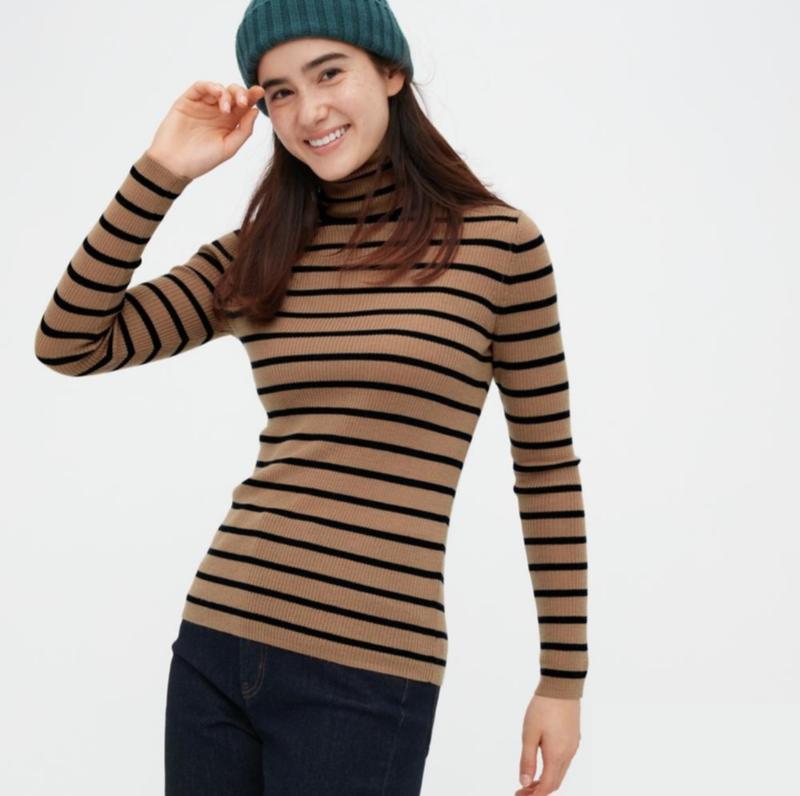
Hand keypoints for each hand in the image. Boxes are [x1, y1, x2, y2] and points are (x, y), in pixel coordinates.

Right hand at [145, 80, 265, 179]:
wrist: (175, 164)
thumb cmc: (202, 160)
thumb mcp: (229, 148)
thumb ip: (244, 131)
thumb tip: (255, 111)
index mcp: (230, 122)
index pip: (244, 105)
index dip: (252, 96)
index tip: (260, 92)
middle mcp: (217, 112)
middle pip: (233, 93)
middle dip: (241, 93)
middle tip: (243, 102)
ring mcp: (202, 105)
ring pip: (218, 88)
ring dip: (226, 93)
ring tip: (227, 108)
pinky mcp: (187, 101)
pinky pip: (199, 87)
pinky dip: (210, 86)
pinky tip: (217, 93)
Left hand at [515, 692, 580, 794]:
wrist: (561, 686)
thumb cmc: (543, 707)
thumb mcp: (529, 734)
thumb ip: (527, 760)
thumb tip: (525, 783)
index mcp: (557, 755)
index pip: (547, 786)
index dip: (534, 795)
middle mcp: (568, 754)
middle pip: (555, 782)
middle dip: (539, 791)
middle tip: (522, 792)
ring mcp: (573, 746)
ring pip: (560, 772)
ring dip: (546, 780)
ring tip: (530, 781)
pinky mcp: (574, 738)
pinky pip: (564, 762)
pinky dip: (553, 769)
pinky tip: (542, 764)